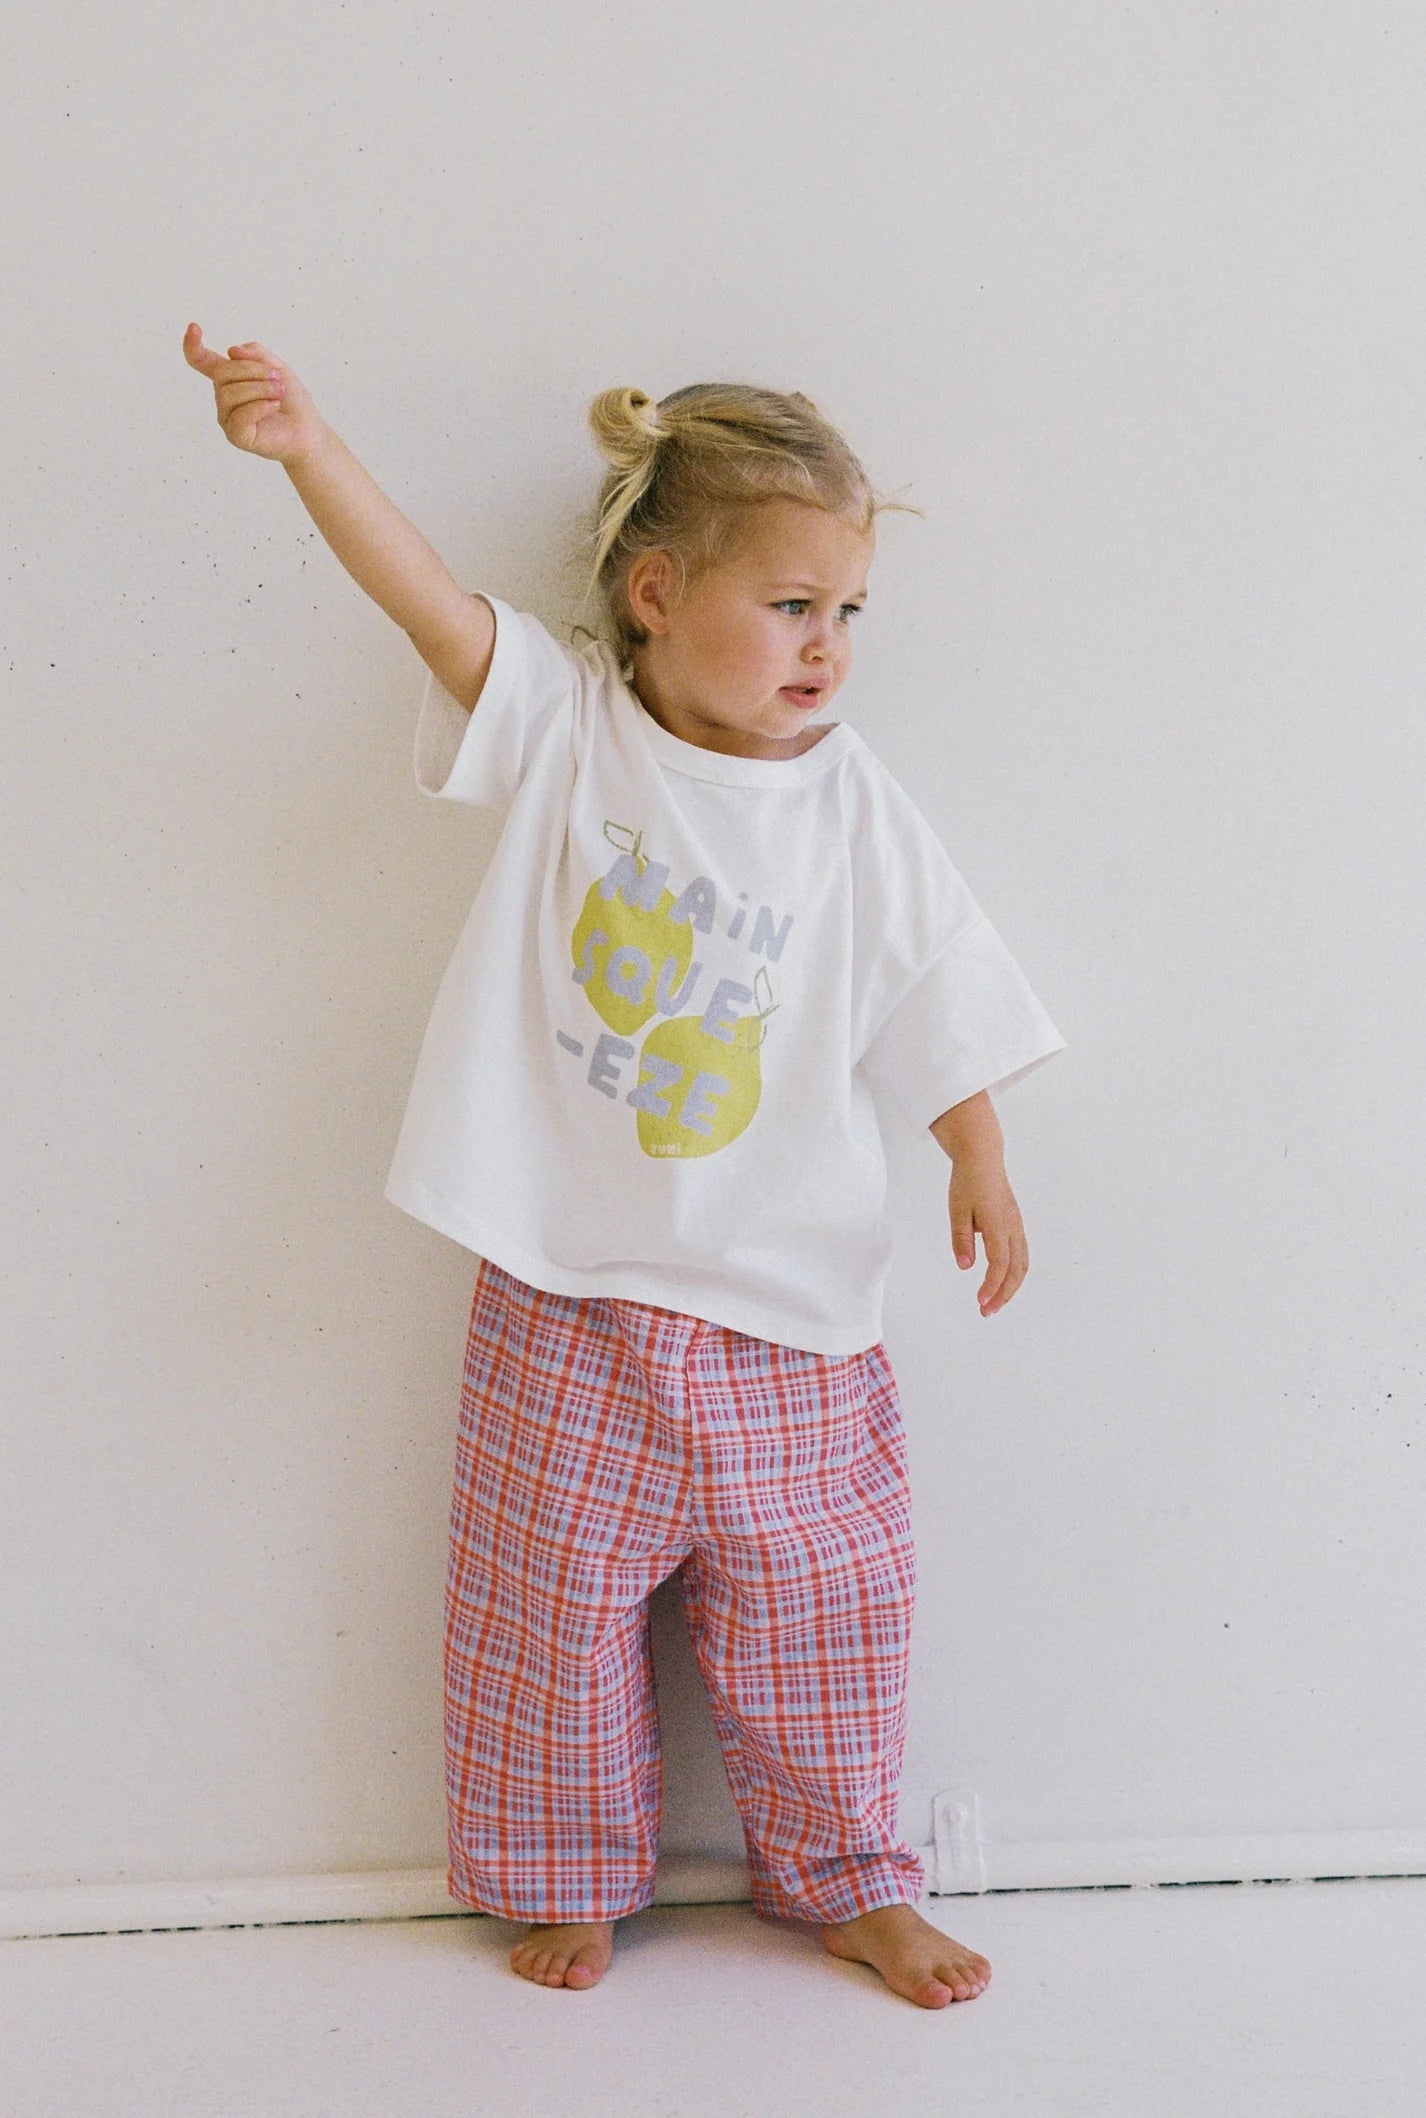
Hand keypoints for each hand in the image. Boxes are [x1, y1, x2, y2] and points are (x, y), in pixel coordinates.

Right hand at [182, 322, 326, 467]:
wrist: (309, 431)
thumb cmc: (292, 400)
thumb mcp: (276, 366)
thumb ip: (255, 354)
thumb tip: (232, 351)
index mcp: (230, 378)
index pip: (203, 361)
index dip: (193, 345)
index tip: (193, 327)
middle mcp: (224, 397)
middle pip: (223, 372)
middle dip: (252, 370)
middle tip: (277, 378)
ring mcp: (228, 418)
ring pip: (230, 394)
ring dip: (260, 389)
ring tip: (279, 392)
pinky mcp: (236, 436)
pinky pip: (240, 416)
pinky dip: (260, 407)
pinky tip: (274, 406)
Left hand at [947, 1148, 1027, 1314]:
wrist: (983, 1160)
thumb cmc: (968, 1183)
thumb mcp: (957, 1210)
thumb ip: (961, 1239)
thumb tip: (965, 1266)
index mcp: (998, 1224)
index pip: (999, 1264)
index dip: (992, 1286)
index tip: (980, 1301)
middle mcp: (1012, 1228)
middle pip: (1015, 1270)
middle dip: (1003, 1294)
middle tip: (987, 1312)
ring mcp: (1017, 1227)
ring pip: (1022, 1264)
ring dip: (1010, 1287)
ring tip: (994, 1303)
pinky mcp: (1015, 1226)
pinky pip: (1021, 1255)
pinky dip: (1014, 1274)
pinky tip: (1001, 1283)